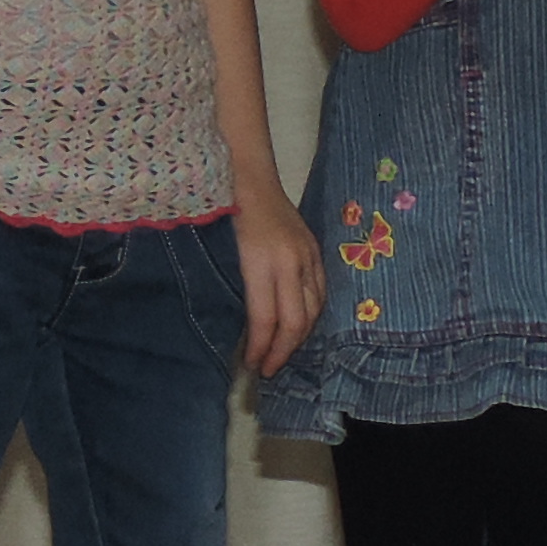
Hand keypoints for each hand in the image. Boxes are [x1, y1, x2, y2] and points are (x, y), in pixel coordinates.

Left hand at [231, 173, 319, 379]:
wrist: (252, 176)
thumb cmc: (229, 213)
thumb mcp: (225, 253)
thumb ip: (238, 290)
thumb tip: (243, 331)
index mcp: (262, 261)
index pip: (265, 318)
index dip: (261, 347)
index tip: (252, 366)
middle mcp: (290, 260)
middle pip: (295, 320)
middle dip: (283, 351)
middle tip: (269, 369)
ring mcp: (307, 255)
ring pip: (314, 310)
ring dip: (299, 337)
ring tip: (283, 352)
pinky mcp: (316, 251)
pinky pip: (321, 293)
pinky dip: (312, 316)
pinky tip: (299, 327)